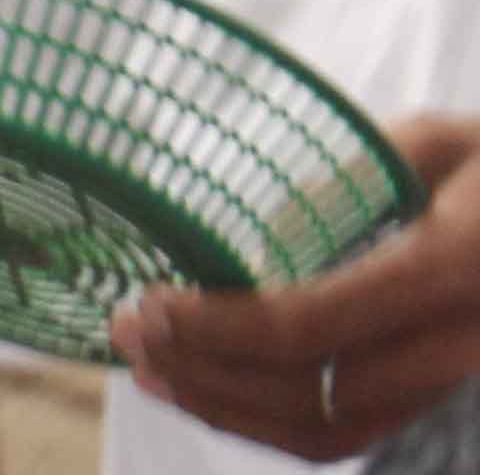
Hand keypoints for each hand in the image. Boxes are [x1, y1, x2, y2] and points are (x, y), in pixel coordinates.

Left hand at [121, 120, 479, 456]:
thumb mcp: (445, 143)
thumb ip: (360, 167)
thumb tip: (263, 207)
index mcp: (452, 266)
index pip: (317, 324)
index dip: (221, 328)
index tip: (148, 303)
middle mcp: (460, 342)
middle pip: (315, 396)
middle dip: (209, 375)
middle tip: (127, 333)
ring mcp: (458, 380)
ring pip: (333, 432)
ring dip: (229, 411)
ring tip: (150, 371)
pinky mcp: (444, 394)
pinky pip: (355, 432)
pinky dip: (271, 422)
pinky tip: (210, 388)